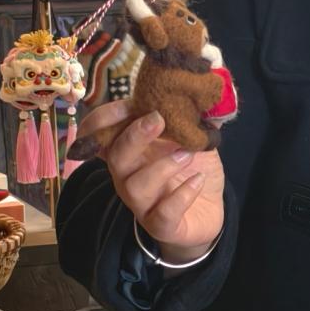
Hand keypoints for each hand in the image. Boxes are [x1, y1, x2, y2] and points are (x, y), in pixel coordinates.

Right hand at [79, 101, 224, 263]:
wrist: (208, 212)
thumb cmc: (192, 170)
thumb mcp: (191, 138)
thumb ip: (188, 115)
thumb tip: (196, 84)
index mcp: (131, 152)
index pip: (101, 135)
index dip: (106, 118)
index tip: (130, 103)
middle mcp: (129, 177)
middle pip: (116, 157)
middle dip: (133, 135)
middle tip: (158, 119)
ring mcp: (143, 204)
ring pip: (134, 186)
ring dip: (161, 166)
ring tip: (188, 154)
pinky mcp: (162, 225)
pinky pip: (163, 214)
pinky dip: (181, 195)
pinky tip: (198, 180)